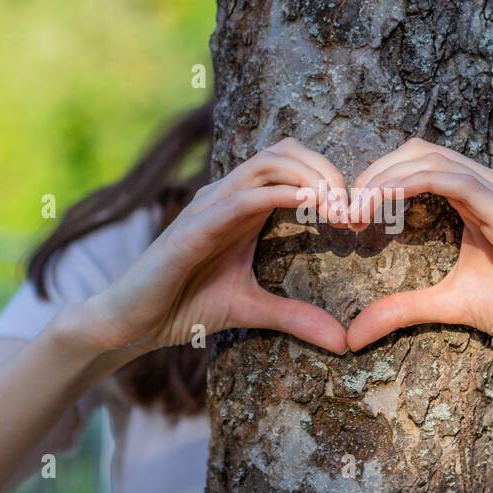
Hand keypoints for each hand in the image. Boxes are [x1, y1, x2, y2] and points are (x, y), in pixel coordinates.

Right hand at [82, 138, 350, 356]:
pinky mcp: (195, 226)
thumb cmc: (184, 306)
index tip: (360, 215)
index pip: (292, 164)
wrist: (131, 322)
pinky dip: (281, 195)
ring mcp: (210, 205)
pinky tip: (310, 207)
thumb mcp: (252, 310)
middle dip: (329, 171)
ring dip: (312, 178)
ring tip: (340, 208)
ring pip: (269, 163)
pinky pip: (244, 197)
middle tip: (357, 209)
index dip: (331, 178)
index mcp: (243, 206)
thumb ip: (296, 317)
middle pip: (286, 151)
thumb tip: (344, 341)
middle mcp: (227, 195)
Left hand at [345, 139, 492, 365]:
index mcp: (478, 196)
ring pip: (435, 160)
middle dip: (375, 174)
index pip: (419, 162)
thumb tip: (351, 335)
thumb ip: (400, 309)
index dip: (378, 178)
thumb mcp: (447, 305)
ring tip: (356, 207)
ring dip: (387, 178)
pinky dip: (415, 184)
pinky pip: (459, 184)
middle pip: (421, 151)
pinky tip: (384, 202)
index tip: (347, 213)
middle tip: (343, 209)